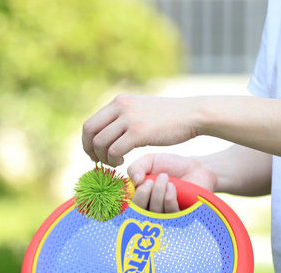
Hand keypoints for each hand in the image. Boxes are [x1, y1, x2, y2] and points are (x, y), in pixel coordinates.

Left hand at [82, 94, 201, 165]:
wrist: (192, 115)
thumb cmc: (168, 118)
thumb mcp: (141, 110)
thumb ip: (123, 117)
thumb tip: (107, 131)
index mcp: (119, 101)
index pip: (90, 123)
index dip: (88, 142)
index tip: (95, 154)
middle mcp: (120, 107)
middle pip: (89, 132)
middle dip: (90, 150)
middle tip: (100, 162)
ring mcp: (129, 118)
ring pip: (100, 143)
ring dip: (104, 158)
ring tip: (116, 162)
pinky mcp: (138, 132)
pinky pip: (114, 150)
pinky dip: (114, 160)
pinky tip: (123, 162)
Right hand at [127, 153, 216, 213]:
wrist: (195, 167)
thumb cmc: (170, 166)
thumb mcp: (149, 161)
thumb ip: (135, 167)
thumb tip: (133, 181)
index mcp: (138, 198)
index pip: (125, 207)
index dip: (126, 199)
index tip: (136, 183)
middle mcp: (148, 210)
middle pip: (137, 214)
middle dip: (141, 197)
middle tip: (148, 181)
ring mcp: (164, 216)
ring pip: (154, 213)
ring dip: (157, 193)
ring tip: (164, 177)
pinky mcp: (180, 218)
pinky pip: (170, 214)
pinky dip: (168, 199)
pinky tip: (172, 186)